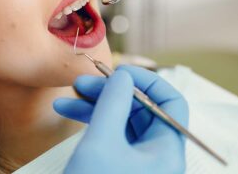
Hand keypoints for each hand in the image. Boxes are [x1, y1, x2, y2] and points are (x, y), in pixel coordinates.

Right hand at [54, 65, 188, 173]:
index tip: (117, 72)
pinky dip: (92, 123)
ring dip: (96, 106)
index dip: (146, 81)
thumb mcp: (101, 142)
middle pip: (141, 109)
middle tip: (82, 84)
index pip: (170, 102)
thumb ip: (113, 104)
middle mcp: (157, 156)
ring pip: (122, 122)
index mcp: (166, 150)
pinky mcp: (119, 168)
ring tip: (67, 99)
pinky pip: (111, 136)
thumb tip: (123, 77)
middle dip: (111, 92)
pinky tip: (68, 114)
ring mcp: (137, 164)